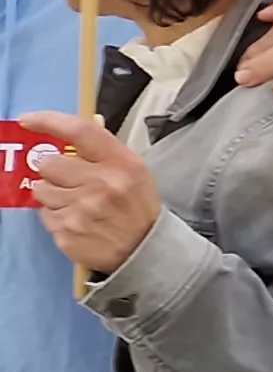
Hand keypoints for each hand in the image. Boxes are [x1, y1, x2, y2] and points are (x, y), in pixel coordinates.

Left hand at [18, 112, 156, 277]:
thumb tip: (71, 130)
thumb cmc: (137, 206)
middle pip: (48, 164)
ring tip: (75, 203)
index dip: (49, 121)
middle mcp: (100, 184)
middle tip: (70, 181)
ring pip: (41, 190)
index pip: (80, 131)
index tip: (27, 120)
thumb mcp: (134, 172)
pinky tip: (76, 221)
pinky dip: (56, 217)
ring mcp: (81, 210)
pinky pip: (44, 216)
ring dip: (52, 195)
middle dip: (53, 171)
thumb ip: (103, 151)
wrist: (146, 250)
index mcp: (121, 164)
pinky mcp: (67, 232)